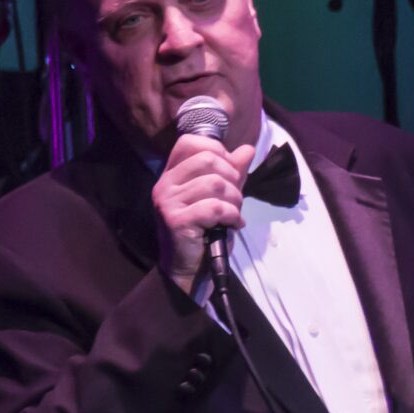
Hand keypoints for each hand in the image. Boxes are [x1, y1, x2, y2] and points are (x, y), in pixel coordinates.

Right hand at [152, 135, 254, 294]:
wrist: (189, 270)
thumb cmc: (204, 233)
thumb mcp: (221, 197)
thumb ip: (232, 173)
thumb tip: (248, 149)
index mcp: (171, 174)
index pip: (190, 142)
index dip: (216, 150)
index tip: (229, 172)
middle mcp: (164, 184)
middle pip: (208, 159)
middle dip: (232, 178)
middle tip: (235, 199)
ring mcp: (167, 202)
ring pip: (214, 183)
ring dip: (234, 199)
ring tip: (234, 214)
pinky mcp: (176, 220)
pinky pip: (214, 207)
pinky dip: (232, 215)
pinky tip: (233, 224)